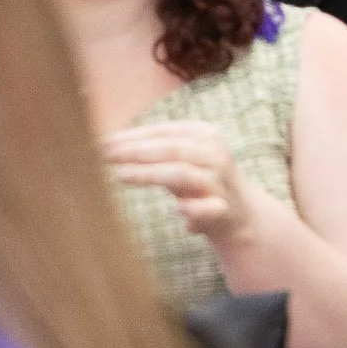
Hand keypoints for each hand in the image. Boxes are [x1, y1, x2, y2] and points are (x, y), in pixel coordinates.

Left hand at [105, 120, 256, 242]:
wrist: (241, 216)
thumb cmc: (200, 183)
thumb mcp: (180, 161)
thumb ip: (154, 152)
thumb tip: (109, 144)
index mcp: (205, 135)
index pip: (165, 131)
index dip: (134, 135)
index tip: (105, 142)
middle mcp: (215, 155)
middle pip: (171, 148)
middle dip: (136, 151)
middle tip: (105, 156)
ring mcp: (222, 183)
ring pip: (183, 174)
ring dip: (150, 174)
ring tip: (121, 176)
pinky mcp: (224, 211)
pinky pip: (207, 208)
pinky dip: (192, 208)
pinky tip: (177, 210)